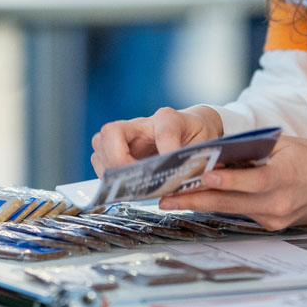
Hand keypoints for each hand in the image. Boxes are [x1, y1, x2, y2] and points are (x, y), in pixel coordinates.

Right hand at [90, 106, 223, 174]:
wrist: (192, 129)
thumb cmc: (198, 137)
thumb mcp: (207, 148)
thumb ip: (198, 166)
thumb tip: (179, 187)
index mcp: (170, 119)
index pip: (164, 128)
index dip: (168, 147)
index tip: (173, 164)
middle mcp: (142, 124)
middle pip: (112, 131)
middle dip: (117, 159)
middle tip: (134, 178)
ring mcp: (127, 135)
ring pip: (100, 143)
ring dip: (108, 168)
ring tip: (127, 184)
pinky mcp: (119, 148)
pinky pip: (100, 158)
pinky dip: (108, 174)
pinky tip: (125, 185)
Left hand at [158, 135, 306, 230]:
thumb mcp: (283, 146)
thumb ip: (252, 150)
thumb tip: (215, 153)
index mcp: (285, 177)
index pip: (254, 181)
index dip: (229, 180)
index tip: (205, 177)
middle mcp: (279, 203)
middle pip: (232, 202)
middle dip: (196, 198)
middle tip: (167, 197)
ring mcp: (274, 218)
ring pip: (231, 210)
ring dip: (200, 204)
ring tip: (171, 200)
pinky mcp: (271, 226)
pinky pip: (240, 214)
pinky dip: (219, 206)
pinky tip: (196, 201)